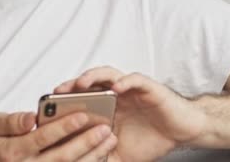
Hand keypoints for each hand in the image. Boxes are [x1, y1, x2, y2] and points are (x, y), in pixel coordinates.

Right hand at [0, 111, 117, 160]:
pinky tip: (102, 154)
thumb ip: (11, 122)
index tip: (83, 115)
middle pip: (61, 156)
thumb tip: (31, 118)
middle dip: (86, 142)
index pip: (42, 138)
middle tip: (105, 128)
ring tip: (110, 139)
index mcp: (12, 152)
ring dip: (93, 155)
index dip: (63, 127)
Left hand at [55, 67, 205, 161]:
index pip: (82, 99)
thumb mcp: (121, 155)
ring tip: (80, 84)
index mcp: (108, 108)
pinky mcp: (148, 87)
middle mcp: (116, 95)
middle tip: (56, 92)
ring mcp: (131, 89)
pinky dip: (124, 82)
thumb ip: (102, 156)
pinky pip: (134, 80)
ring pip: (108, 75)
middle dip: (71, 86)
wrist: (182, 130)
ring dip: (93, 77)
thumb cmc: (153, 139)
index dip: (65, 102)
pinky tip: (116, 89)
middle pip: (90, 84)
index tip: (47, 109)